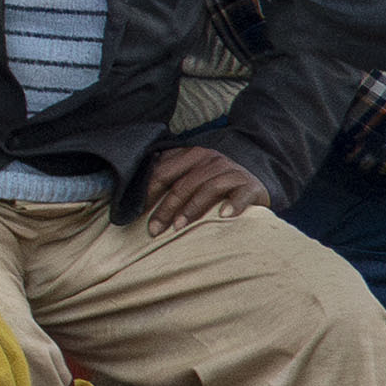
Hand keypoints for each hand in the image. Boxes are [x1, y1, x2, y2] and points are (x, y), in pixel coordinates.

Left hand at [136, 139, 270, 229]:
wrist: (253, 184)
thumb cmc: (213, 185)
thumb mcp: (190, 177)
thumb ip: (168, 179)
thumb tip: (132, 195)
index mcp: (191, 155)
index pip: (163, 172)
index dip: (148, 194)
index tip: (136, 214)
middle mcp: (212, 159)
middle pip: (183, 184)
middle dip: (166, 208)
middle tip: (154, 230)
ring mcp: (232, 171)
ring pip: (207, 188)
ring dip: (191, 209)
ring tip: (178, 227)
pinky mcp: (250, 186)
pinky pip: (240, 195)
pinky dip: (233, 205)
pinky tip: (224, 216)